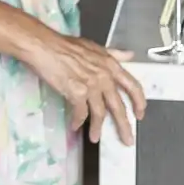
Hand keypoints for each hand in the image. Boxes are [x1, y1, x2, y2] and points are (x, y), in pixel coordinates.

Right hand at [21, 30, 145, 143]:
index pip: (133, 87)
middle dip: (124, 125)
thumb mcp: (94, 46)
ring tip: (95, 138)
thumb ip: (113, 53)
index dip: (139, 102)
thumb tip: (128, 55)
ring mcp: (91, 86)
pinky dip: (77, 121)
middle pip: (118, 106)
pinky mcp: (76, 93)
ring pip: (100, 113)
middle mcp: (104, 77)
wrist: (43, 46)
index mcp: (111, 65)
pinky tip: (75, 126)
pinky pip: (80, 113)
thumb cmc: (64, 45)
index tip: (140, 114)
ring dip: (97, 128)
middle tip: (127, 139)